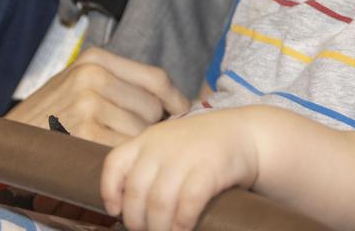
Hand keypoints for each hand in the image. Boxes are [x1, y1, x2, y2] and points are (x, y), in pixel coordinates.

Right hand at [5, 47, 188, 144]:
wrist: (8, 141)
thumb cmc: (49, 116)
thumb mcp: (80, 84)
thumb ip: (120, 84)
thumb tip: (176, 101)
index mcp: (95, 59)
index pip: (156, 79)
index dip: (176, 100)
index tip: (182, 114)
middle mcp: (93, 76)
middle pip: (154, 107)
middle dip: (148, 126)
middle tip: (127, 136)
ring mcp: (89, 103)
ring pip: (142, 131)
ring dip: (132, 145)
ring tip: (107, 144)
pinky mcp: (85, 132)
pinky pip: (124, 149)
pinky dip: (120, 158)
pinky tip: (101, 156)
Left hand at [100, 109, 260, 230]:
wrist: (245, 133)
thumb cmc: (201, 147)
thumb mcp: (168, 145)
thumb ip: (147, 166)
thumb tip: (124, 205)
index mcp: (146, 140)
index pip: (114, 164)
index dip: (109, 191)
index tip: (116, 211)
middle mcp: (160, 147)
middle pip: (136, 192)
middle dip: (137, 221)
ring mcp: (185, 157)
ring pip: (159, 202)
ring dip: (158, 228)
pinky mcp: (209, 169)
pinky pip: (188, 203)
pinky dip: (182, 223)